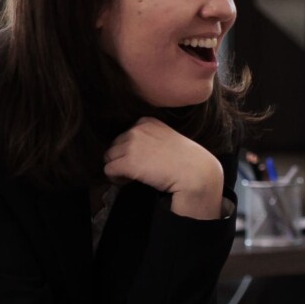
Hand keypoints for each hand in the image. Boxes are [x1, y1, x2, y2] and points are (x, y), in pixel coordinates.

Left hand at [102, 119, 225, 219]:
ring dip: (118, 169)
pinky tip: (129, 182)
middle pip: (114, 146)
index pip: (124, 135)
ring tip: (134, 177)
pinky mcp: (128, 162)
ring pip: (109, 158)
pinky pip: (109, 170)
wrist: (195, 173)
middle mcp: (136, 130)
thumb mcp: (168, 138)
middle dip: (122, 159)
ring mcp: (132, 145)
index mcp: (146, 121)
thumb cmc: (187, 160)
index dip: (129, 150)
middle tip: (137, 171)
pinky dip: (116, 178)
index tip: (142, 160)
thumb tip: (135, 151)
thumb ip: (150, 138)